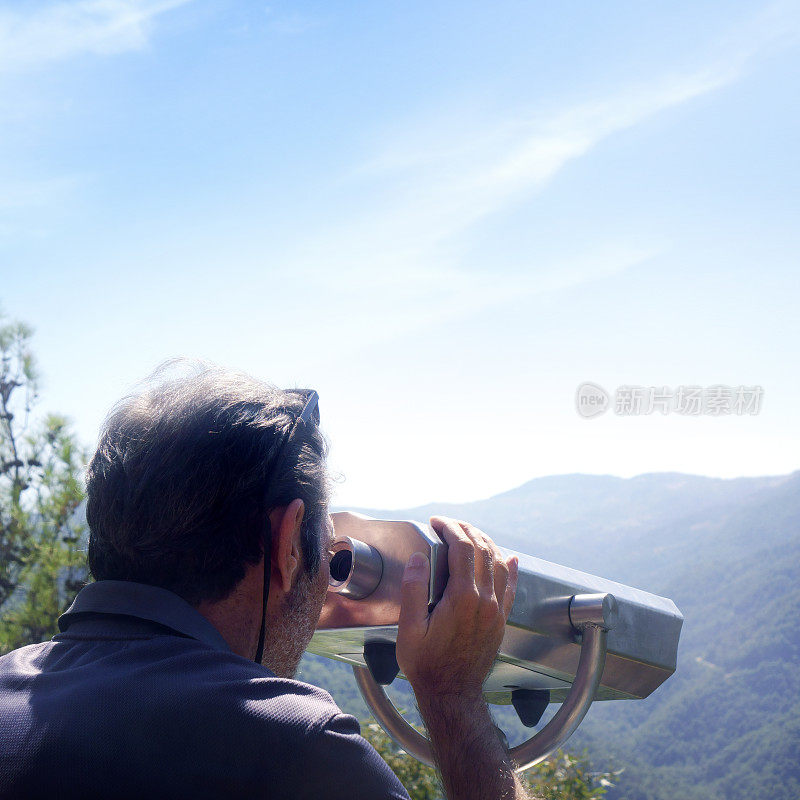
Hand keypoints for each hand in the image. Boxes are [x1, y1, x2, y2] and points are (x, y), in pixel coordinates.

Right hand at [395, 516, 518, 701]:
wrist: (452, 694)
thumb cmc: (427, 664)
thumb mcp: (409, 629)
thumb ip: (414, 590)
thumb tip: (419, 558)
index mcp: (462, 598)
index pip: (462, 548)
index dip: (450, 528)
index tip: (436, 521)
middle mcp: (484, 600)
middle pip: (482, 550)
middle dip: (466, 529)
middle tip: (450, 523)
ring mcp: (495, 610)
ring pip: (498, 563)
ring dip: (485, 542)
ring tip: (470, 532)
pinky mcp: (500, 620)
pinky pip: (510, 586)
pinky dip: (510, 567)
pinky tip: (509, 558)